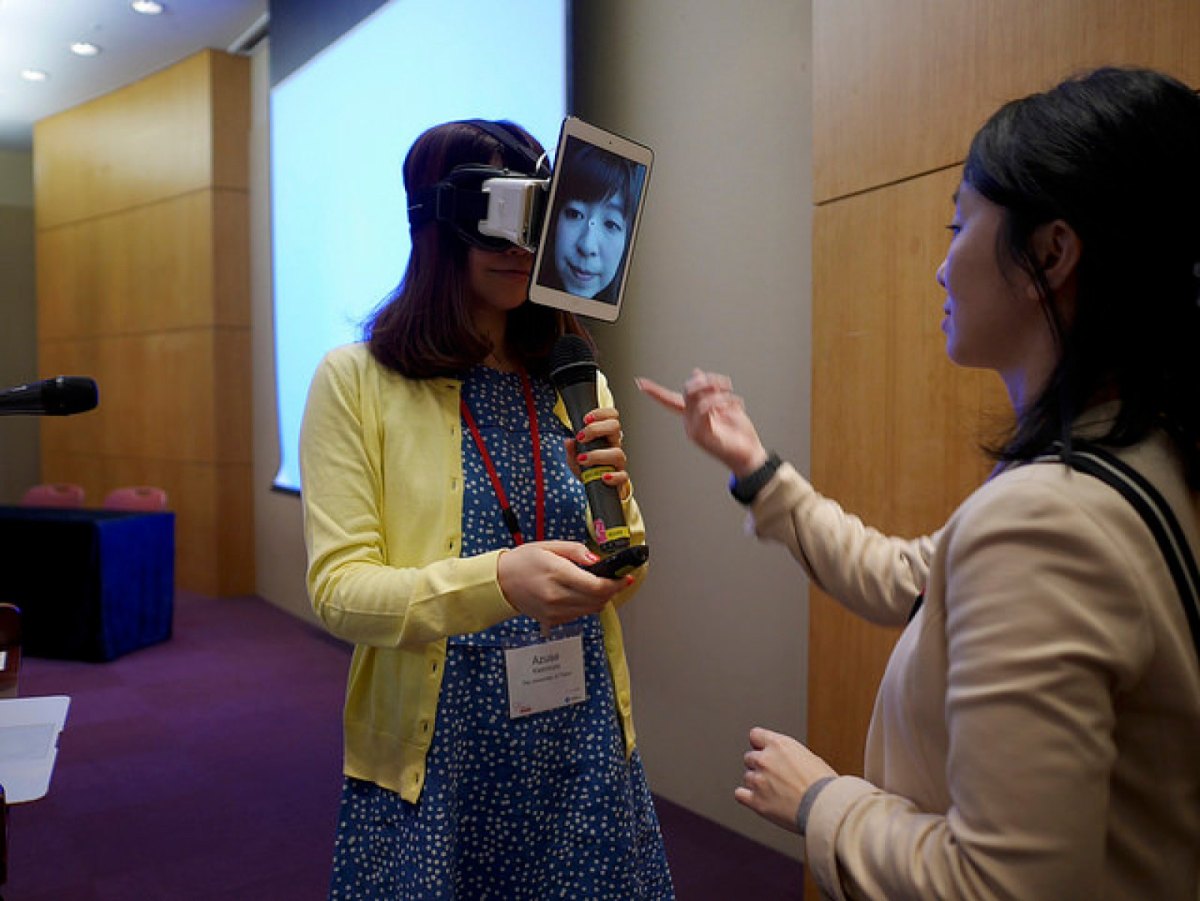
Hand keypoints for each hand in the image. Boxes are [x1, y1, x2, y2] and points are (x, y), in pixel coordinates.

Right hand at [497, 541, 631, 629]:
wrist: (501, 582)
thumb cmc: (523, 561)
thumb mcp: (550, 546)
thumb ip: (576, 551)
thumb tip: (597, 559)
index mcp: (557, 574)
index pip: (597, 586)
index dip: (616, 583)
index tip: (625, 577)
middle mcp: (556, 596)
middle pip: (598, 600)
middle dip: (612, 590)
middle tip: (614, 579)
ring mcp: (554, 611)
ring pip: (592, 610)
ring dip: (600, 599)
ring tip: (595, 585)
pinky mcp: (552, 620)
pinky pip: (579, 615)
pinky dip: (586, 605)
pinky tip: (579, 594)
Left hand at [565, 406, 629, 497]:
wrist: (595, 488)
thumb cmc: (588, 469)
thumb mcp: (574, 458)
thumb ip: (571, 449)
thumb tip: (568, 441)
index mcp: (606, 436)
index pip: (611, 416)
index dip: (600, 413)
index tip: (585, 419)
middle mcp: (614, 445)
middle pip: (615, 427)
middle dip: (596, 429)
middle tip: (581, 437)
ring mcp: (618, 462)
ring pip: (617, 453)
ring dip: (598, 455)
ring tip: (582, 459)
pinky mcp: (620, 478)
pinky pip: (623, 476)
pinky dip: (613, 476)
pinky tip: (603, 477)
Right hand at [636, 370, 768, 476]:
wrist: (749, 455)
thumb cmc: (738, 435)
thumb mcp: (725, 406)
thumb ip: (710, 390)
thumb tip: (696, 372)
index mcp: (692, 415)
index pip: (669, 399)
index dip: (655, 391)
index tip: (640, 383)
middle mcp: (690, 422)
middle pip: (688, 390)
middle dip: (707, 381)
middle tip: (725, 383)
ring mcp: (694, 429)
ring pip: (698, 397)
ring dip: (719, 392)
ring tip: (733, 399)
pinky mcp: (701, 435)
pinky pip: (704, 408)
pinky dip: (722, 402)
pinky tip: (735, 406)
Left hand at [733, 727, 836, 832]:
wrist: (825, 807)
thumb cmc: (824, 786)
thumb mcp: (810, 758)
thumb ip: (790, 756)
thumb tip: (786, 761)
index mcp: (779, 745)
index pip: (755, 735)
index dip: (760, 744)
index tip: (762, 750)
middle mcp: (765, 760)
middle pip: (749, 758)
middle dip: (760, 766)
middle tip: (774, 776)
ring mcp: (759, 780)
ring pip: (747, 777)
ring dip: (757, 783)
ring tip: (774, 791)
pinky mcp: (756, 800)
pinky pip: (740, 794)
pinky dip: (747, 797)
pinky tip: (756, 799)